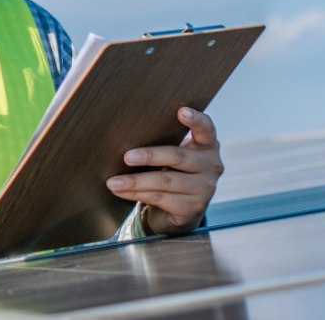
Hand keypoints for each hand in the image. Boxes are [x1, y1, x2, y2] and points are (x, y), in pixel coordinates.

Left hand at [106, 107, 221, 234]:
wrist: (179, 213)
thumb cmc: (172, 174)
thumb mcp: (173, 158)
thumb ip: (165, 144)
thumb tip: (126, 134)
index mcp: (207, 146)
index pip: (206, 128)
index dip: (196, 119)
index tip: (181, 111)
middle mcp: (211, 166)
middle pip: (178, 156)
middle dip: (149, 156)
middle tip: (126, 156)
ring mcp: (205, 189)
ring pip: (164, 181)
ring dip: (135, 181)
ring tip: (112, 181)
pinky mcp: (193, 208)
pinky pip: (159, 198)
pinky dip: (136, 194)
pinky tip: (120, 191)